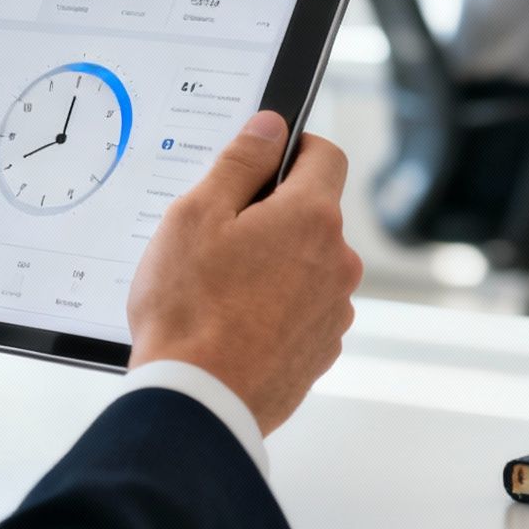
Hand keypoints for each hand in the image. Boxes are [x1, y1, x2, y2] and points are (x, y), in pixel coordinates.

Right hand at [127, 111, 361, 435]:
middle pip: (313, 214)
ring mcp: (334, 310)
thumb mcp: (196, 215)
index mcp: (312, 218)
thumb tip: (271, 126)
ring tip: (221, 288)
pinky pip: (303, 309)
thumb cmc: (189, 308)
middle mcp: (338, 262)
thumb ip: (240, 161)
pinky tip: (233, 323)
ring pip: (307, 264)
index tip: (263, 160)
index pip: (325, 155)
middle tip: (219, 236)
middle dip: (273, 215)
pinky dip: (276, 307)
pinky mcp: (322, 350)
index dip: (293, 148)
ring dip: (276, 264)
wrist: (198, 401)